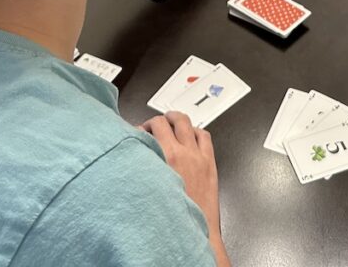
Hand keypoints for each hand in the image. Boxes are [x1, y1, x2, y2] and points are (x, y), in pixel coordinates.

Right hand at [143, 112, 222, 233]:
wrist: (193, 228)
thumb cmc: (170, 214)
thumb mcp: (150, 185)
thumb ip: (145, 164)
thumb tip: (139, 154)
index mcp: (165, 157)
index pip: (152, 127)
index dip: (142, 127)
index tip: (138, 132)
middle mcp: (182, 153)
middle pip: (169, 121)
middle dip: (159, 120)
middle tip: (154, 124)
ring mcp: (198, 156)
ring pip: (188, 123)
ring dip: (178, 120)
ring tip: (172, 121)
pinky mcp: (209, 162)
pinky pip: (205, 137)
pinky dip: (197, 131)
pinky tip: (192, 135)